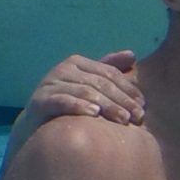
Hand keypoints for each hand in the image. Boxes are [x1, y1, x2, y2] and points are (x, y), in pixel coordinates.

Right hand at [20, 51, 144, 134]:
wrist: (36, 124)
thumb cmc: (68, 103)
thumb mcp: (89, 86)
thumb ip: (108, 70)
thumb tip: (131, 54)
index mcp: (77, 62)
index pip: (109, 73)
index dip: (128, 89)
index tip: (143, 105)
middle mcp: (63, 69)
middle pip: (99, 83)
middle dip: (121, 100)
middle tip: (136, 116)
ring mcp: (50, 83)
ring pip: (85, 92)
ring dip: (106, 106)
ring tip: (122, 119)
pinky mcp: (40, 100)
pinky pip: (62, 101)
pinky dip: (79, 106)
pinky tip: (94, 114)